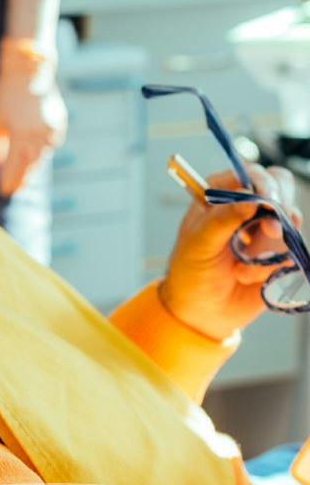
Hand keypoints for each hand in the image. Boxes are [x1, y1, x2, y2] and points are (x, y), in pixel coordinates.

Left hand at [0, 67, 67, 196]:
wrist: (29, 68)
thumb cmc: (5, 92)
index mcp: (22, 135)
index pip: (15, 167)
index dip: (9, 180)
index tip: (2, 191)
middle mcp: (40, 135)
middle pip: (30, 165)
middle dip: (20, 178)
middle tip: (12, 188)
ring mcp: (52, 129)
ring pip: (42, 157)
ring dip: (32, 168)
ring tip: (22, 177)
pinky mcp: (59, 122)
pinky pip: (51, 144)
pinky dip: (43, 153)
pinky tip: (35, 157)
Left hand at [159, 164, 302, 339]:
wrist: (202, 310)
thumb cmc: (191, 271)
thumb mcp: (199, 243)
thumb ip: (222, 220)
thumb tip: (249, 200)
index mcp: (218, 195)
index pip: (249, 173)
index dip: (262, 181)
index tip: (268, 198)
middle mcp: (245, 206)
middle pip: (280, 187)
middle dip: (279, 209)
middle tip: (271, 231)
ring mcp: (265, 228)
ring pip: (289, 221)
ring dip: (269, 248)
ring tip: (241, 269)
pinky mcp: (279, 252)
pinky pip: (293, 250)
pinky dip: (274, 266)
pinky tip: (250, 278)